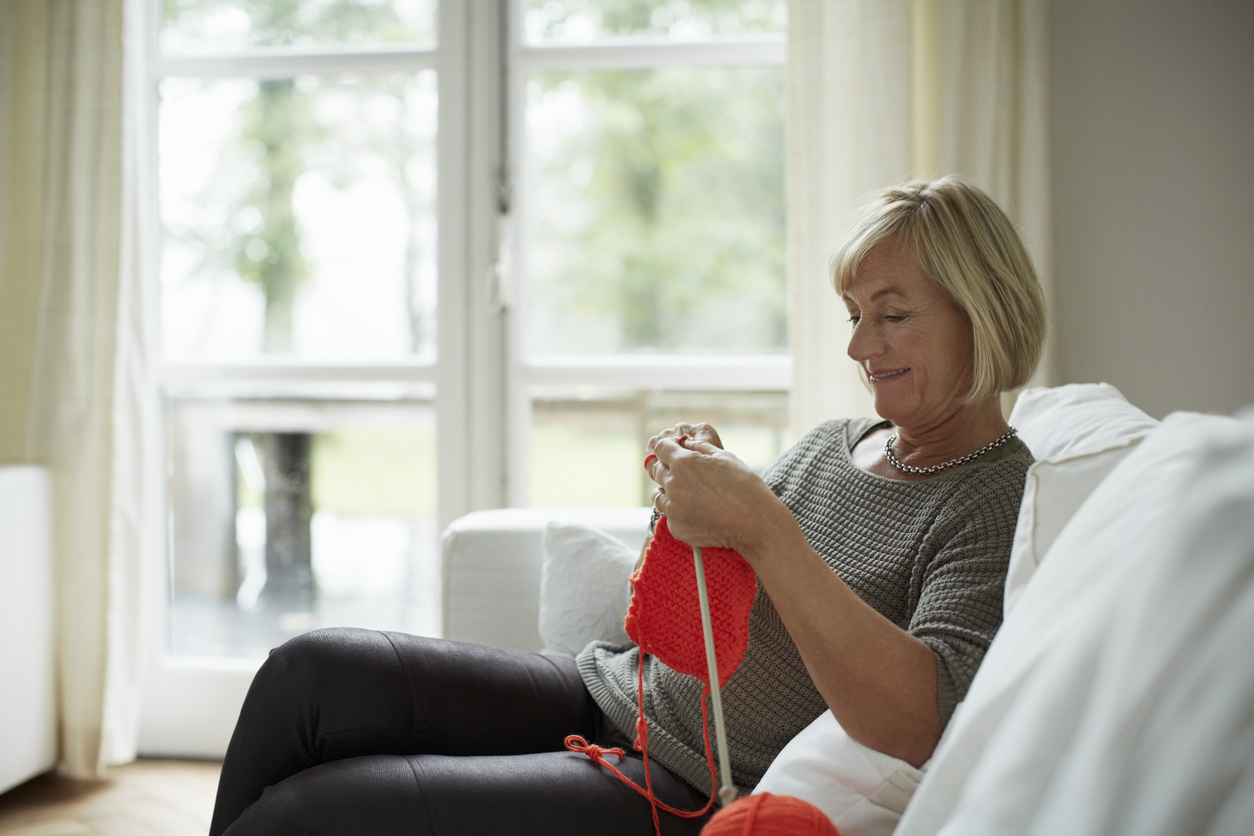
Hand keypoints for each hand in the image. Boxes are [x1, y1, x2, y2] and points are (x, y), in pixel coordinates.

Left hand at [648, 432, 783, 555]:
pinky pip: (670, 516)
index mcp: (683, 463)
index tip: (677, 452)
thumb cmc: (744, 487)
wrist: (754, 522)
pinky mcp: (677, 528)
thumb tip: (687, 443)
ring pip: (658, 495)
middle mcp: (673, 484)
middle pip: (657, 470)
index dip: (669, 448)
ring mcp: (673, 509)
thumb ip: (700, 448)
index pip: (660, 448)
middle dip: (669, 469)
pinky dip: (679, 513)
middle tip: (688, 476)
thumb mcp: (724, 457)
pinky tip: (698, 513)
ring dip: (669, 492)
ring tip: (691, 496)